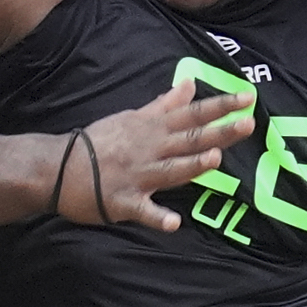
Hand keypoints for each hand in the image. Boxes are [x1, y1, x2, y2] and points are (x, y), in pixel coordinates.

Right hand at [58, 69, 256, 230]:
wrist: (58, 167)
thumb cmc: (97, 143)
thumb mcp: (132, 117)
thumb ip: (164, 104)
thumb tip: (190, 84)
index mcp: (152, 129)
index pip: (192, 114)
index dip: (220, 106)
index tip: (247, 97)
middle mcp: (149, 150)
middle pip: (189, 140)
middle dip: (218, 132)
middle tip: (248, 124)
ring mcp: (138, 177)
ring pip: (170, 170)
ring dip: (191, 166)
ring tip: (214, 160)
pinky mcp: (124, 202)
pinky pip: (142, 211)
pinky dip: (157, 217)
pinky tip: (173, 222)